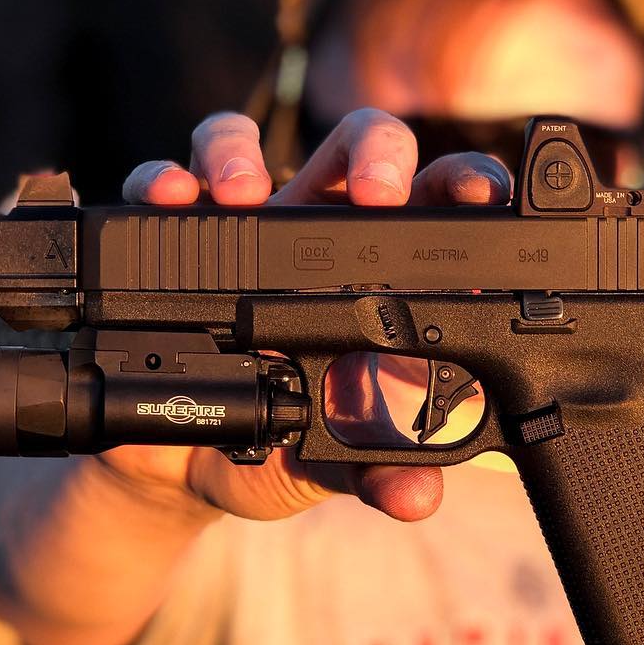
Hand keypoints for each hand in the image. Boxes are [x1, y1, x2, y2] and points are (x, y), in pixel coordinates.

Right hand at [107, 108, 510, 523]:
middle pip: (356, 149)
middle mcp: (314, 239)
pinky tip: (171, 199)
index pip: (436, 208)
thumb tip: (415, 497)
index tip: (480, 196)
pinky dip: (164, 179)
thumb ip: (375, 471)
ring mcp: (243, 232)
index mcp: (378, 278)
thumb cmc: (273, 449)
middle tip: (375, 194)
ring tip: (245, 194)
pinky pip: (163, 184)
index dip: (464, 185)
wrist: (181, 465)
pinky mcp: (175, 241)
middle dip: (373, 152)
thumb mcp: (330, 466)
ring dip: (246, 154)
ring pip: (248, 147)